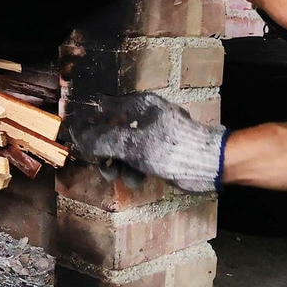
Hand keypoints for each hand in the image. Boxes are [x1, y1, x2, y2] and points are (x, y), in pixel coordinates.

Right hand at [65, 91, 227, 192]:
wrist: (209, 164)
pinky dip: (134, 169)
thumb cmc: (172, 148)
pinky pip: (137, 158)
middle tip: (99, 166)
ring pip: (123, 147)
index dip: (88, 124)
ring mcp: (152, 134)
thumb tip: (79, 137)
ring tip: (117, 177)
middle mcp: (144, 116)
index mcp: (139, 105)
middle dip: (103, 150)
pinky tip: (137, 181)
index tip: (77, 141)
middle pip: (112, 131)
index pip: (104, 109)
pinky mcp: (158, 151)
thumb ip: (104, 141)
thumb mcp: (133, 145)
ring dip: (118, 164)